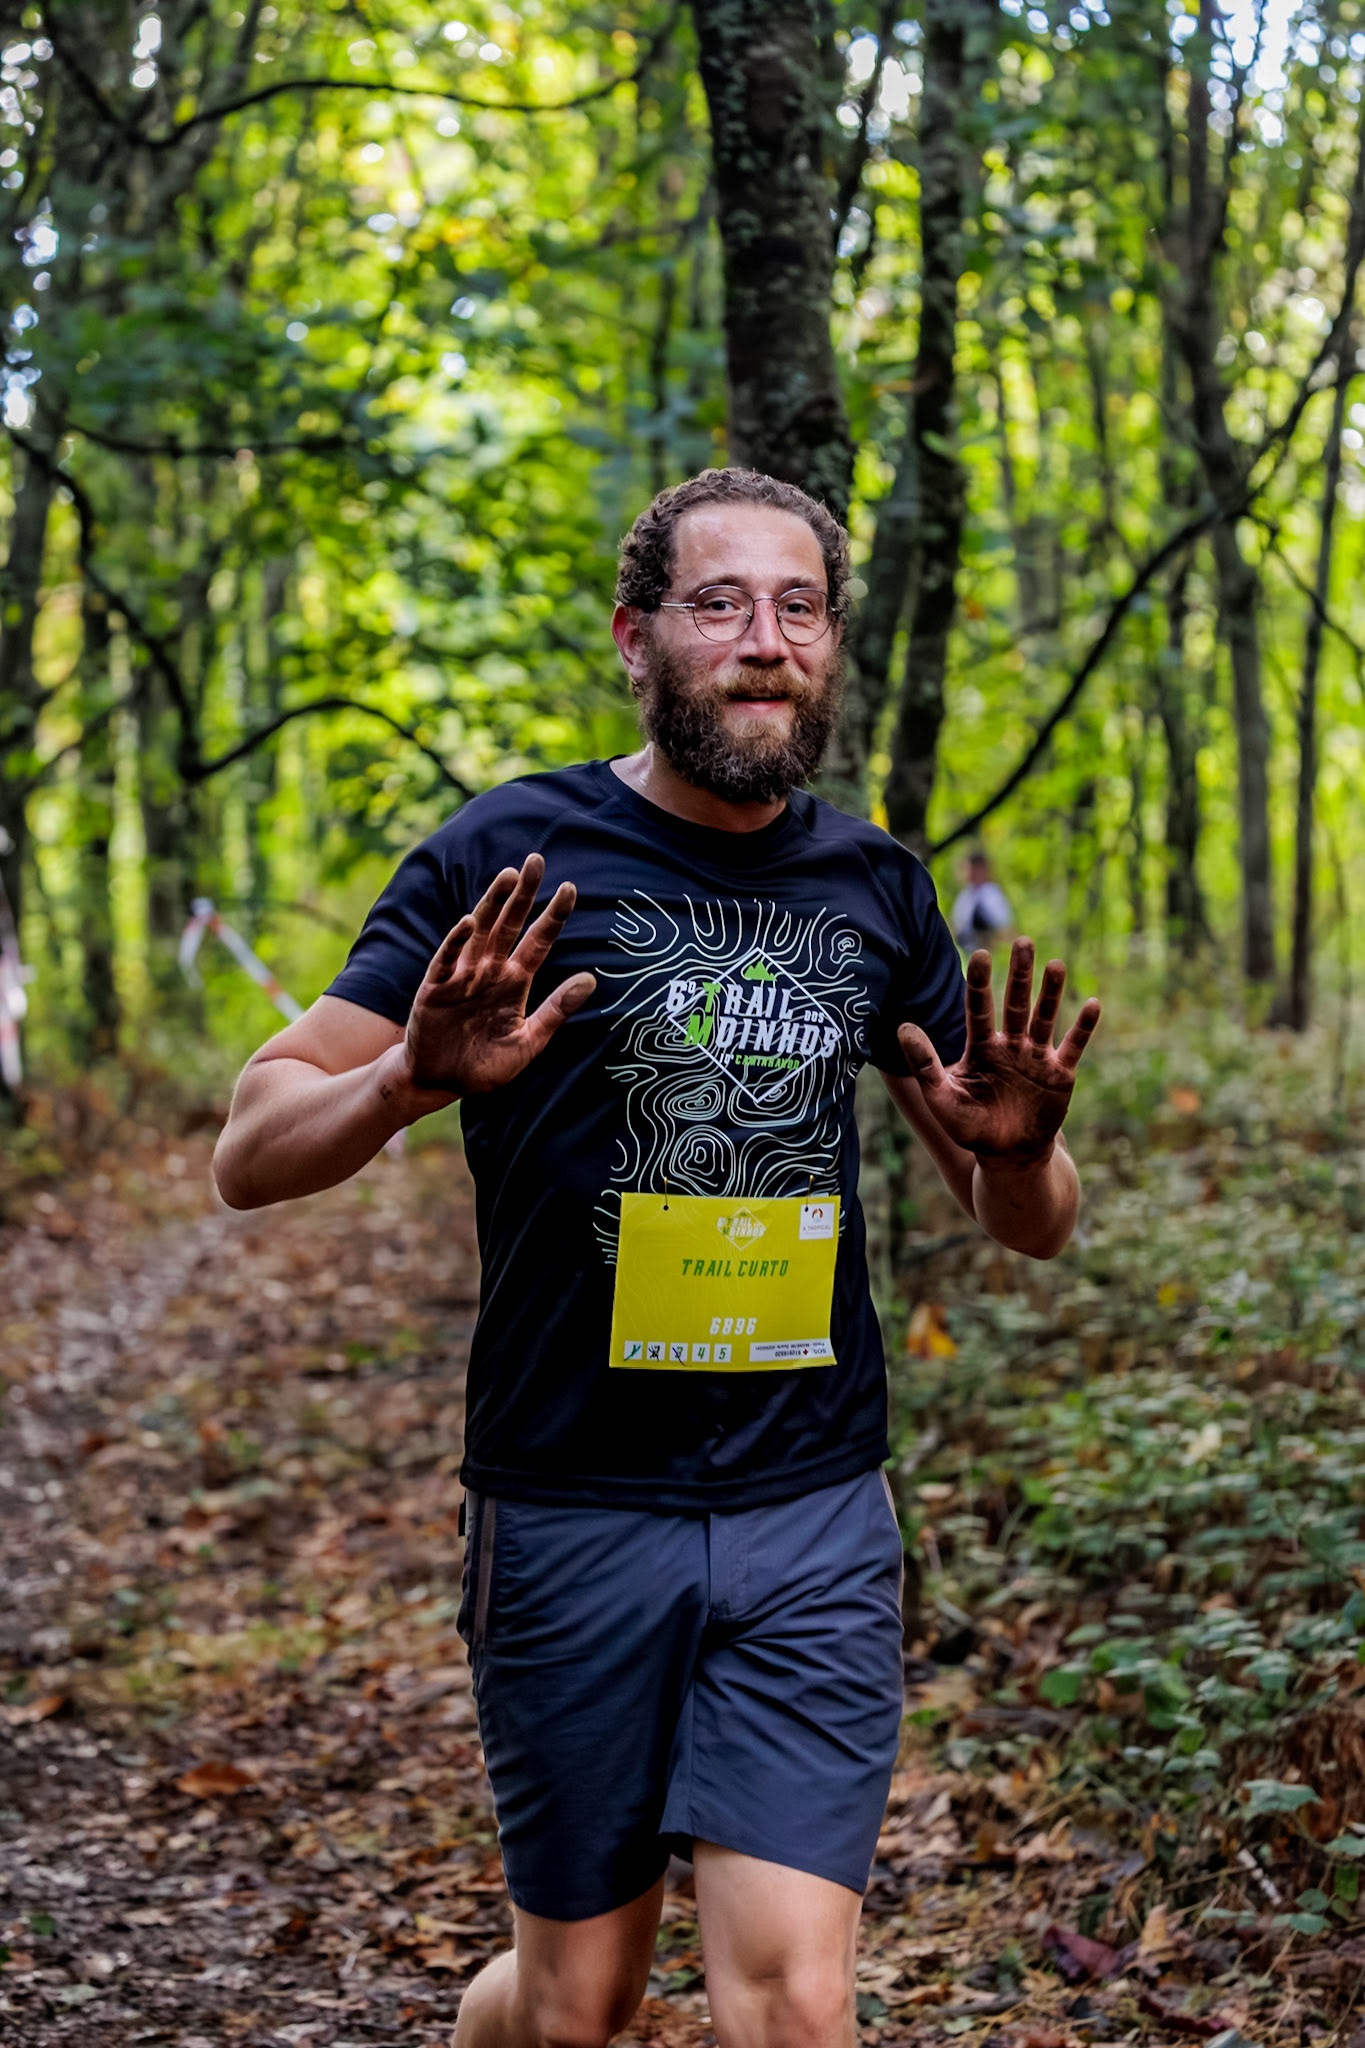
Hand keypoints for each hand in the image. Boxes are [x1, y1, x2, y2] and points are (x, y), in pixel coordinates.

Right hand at [400, 854, 594, 1096]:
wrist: (440, 1083)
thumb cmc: (484, 1065)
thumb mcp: (528, 1042)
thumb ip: (556, 1011)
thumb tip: (591, 980)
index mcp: (515, 982)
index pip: (539, 941)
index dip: (553, 916)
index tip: (570, 888)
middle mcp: (490, 971)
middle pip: (509, 924)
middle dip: (523, 894)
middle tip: (536, 860)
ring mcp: (462, 976)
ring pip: (479, 932)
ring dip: (492, 904)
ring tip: (508, 877)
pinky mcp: (435, 989)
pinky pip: (446, 960)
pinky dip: (455, 942)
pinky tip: (467, 922)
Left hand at [898, 939, 1099, 1163]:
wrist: (1006, 1156)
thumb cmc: (970, 1127)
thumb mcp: (941, 1097)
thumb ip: (925, 1063)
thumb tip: (903, 1027)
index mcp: (981, 1047)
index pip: (979, 1009)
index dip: (980, 983)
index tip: (980, 955)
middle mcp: (1010, 1045)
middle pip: (1015, 1003)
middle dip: (1019, 975)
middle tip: (1023, 941)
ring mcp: (1036, 1057)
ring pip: (1045, 1017)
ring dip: (1051, 992)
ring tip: (1055, 964)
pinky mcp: (1060, 1073)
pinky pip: (1073, 1045)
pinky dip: (1083, 1027)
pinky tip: (1093, 1004)